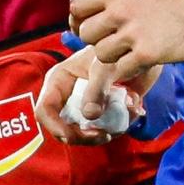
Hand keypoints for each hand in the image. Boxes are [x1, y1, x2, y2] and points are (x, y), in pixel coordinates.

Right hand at [35, 47, 155, 144]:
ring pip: (87, 134)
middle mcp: (68, 97)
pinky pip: (106, 130)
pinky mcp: (102, 114)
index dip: (54, 126)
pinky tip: (134, 108)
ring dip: (109, 129)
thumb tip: (90, 115)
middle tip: (106, 134)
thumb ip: (97, 88)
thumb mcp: (105, 65)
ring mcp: (85, 107)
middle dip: (86, 136)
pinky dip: (121, 125)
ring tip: (129, 110)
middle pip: (64, 130)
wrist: (139, 50)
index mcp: (59, 81)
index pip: (44, 110)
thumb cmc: (116, 49)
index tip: (73, 136)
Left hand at [68, 0, 183, 80]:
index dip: (82, 16)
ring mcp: (134, 34)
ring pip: (101, 54)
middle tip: (115, 35)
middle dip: (97, 36)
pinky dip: (128, 67)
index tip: (96, 20)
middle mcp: (120, 11)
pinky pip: (121, 69)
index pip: (76, 7)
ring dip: (112, 54)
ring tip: (128, 46)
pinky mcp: (148, 54)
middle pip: (85, 33)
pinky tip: (139, 57)